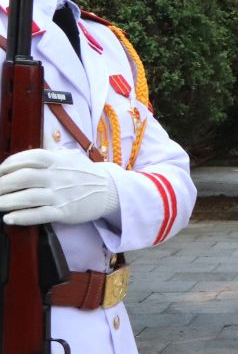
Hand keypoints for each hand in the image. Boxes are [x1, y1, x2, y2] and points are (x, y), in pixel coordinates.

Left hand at [0, 148, 121, 226]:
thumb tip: (43, 135)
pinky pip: (41, 214)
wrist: (110, 191)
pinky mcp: (65, 211)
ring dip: (7, 201)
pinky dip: (23, 217)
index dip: (8, 164)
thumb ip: (52, 148)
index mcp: (57, 160)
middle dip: (2, 184)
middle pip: (23, 177)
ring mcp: (61, 194)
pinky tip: (9, 218)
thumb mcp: (71, 155)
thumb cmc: (85, 173)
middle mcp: (58, 176)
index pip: (27, 158)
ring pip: (28, 197)